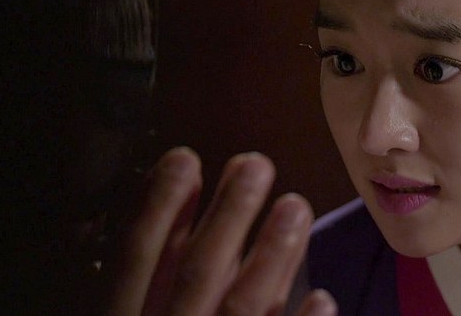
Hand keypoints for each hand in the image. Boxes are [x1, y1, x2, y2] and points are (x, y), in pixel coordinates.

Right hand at [107, 147, 336, 314]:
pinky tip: (325, 299)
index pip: (134, 262)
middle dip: (226, 216)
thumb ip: (143, 291)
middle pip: (196, 275)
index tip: (185, 159)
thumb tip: (173, 227)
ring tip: (295, 205)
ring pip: (239, 310)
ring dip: (270, 256)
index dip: (157, 208)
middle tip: (254, 164)